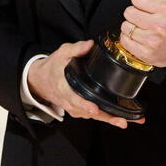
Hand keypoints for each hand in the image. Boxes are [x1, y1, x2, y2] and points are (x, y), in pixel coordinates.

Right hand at [27, 40, 142, 127]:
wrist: (40, 80)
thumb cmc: (52, 67)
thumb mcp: (62, 53)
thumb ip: (76, 49)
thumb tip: (90, 44)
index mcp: (64, 87)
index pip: (75, 99)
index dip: (85, 105)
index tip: (94, 108)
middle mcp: (69, 101)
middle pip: (89, 112)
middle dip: (106, 117)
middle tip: (121, 121)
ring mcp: (74, 108)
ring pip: (93, 117)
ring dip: (110, 119)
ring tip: (125, 121)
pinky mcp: (79, 111)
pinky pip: (93, 116)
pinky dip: (107, 118)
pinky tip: (121, 118)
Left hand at [119, 0, 165, 67]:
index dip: (140, 0)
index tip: (145, 4)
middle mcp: (159, 26)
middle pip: (129, 12)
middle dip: (135, 12)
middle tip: (144, 16)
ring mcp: (151, 41)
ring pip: (125, 26)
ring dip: (131, 26)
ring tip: (142, 27)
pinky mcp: (146, 53)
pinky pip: (124, 40)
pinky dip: (129, 38)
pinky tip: (138, 36)